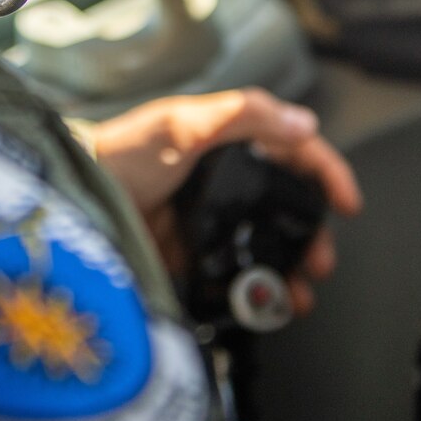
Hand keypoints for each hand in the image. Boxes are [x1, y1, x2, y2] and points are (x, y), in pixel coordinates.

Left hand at [86, 87, 360, 316]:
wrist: (73, 199)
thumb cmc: (120, 153)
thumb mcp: (183, 124)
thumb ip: (244, 116)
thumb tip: (302, 122)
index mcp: (226, 137)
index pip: (292, 150)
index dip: (326, 173)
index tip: (347, 203)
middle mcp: (221, 175)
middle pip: (284, 205)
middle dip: (311, 235)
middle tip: (319, 262)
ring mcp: (205, 216)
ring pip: (261, 242)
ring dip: (285, 268)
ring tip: (295, 295)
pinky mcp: (187, 251)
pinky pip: (228, 270)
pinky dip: (249, 287)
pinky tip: (259, 304)